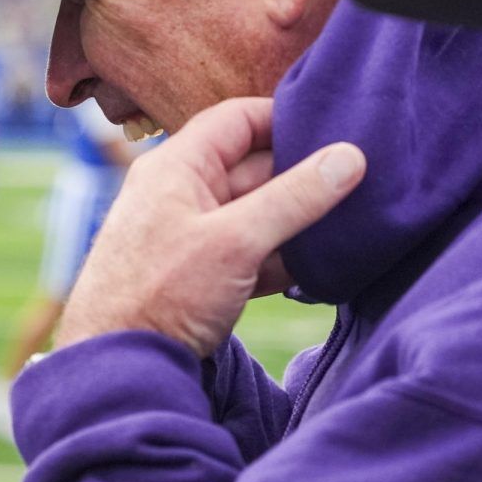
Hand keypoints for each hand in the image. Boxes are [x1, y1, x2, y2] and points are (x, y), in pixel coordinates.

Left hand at [54, 97, 365, 357]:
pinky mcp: (199, 275)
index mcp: (177, 166)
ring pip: (256, 213)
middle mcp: (180, 192)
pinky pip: (249, 253)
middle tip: (362, 179)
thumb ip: (294, 198)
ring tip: (354, 225)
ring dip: (299, 222)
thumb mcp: (237, 241)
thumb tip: (349, 156)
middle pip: (253, 166)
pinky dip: (282, 259)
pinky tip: (322, 271)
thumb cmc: (161, 293)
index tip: (338, 125)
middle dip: (303, 175)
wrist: (118, 365)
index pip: (237, 119)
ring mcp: (189, 235)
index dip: (286, 116)